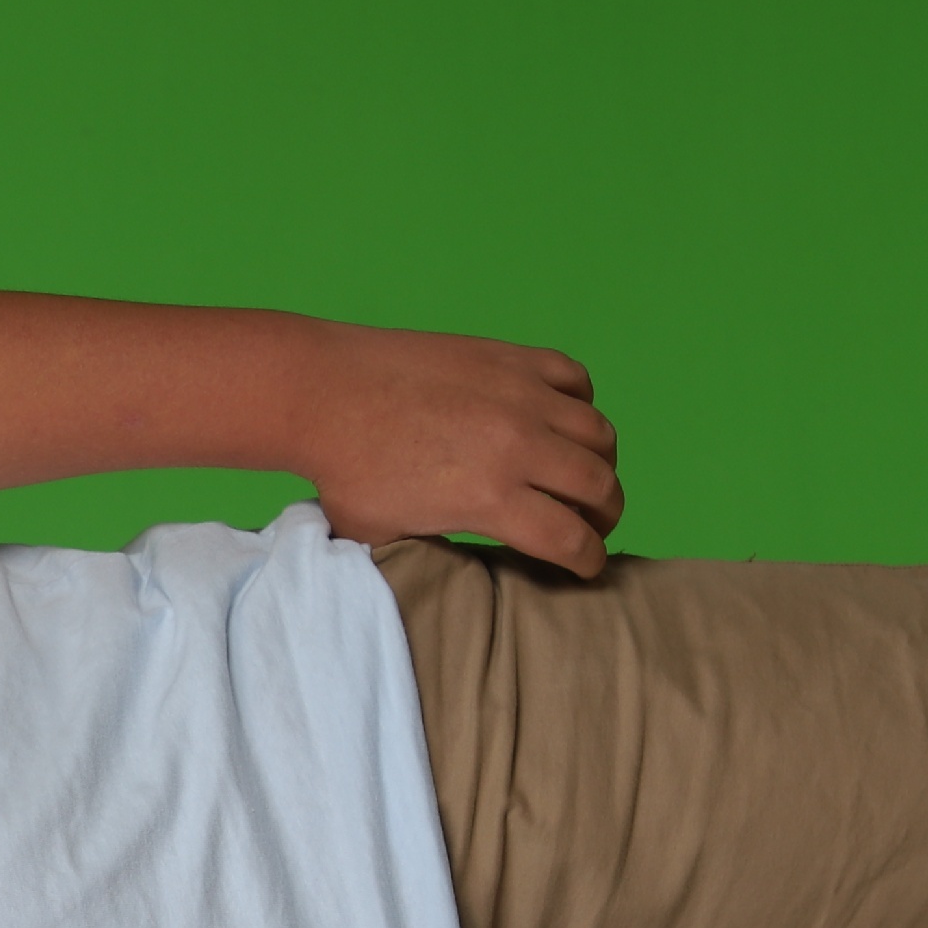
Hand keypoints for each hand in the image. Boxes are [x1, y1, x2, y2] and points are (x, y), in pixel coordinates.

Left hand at [279, 323, 622, 577]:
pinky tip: (559, 419)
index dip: (588, 561)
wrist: (322, 393)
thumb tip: (454, 570)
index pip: (571, 539)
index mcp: (489, 497)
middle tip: (593, 524)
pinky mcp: (509, 356)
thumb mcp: (389, 537)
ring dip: (600, 461)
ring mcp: (518, 394)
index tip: (587, 567)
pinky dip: (580, 402)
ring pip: (598, 432)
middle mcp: (517, 444)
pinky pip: (574, 377)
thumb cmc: (343, 472)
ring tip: (582, 475)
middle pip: (599, 486)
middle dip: (605, 515)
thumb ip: (436, 551)